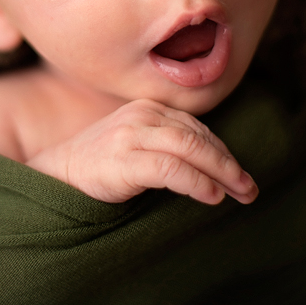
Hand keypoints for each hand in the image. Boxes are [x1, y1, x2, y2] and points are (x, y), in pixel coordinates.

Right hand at [25, 99, 257, 204]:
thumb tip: (213, 164)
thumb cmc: (99, 165)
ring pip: (190, 147)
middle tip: (250, 188)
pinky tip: (211, 196)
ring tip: (239, 193)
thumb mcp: (136, 143)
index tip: (241, 176)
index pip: (197, 127)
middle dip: (229, 163)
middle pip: (198, 136)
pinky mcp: (123, 160)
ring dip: (221, 172)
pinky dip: (196, 182)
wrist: (56, 175)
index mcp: (147, 108)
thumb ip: (166, 142)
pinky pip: (170, 168)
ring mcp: (130, 135)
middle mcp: (141, 115)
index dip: (223, 152)